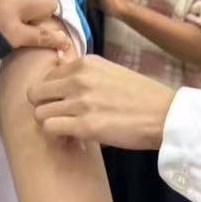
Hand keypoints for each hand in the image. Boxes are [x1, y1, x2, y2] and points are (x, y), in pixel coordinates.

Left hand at [29, 55, 174, 149]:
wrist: (165, 115)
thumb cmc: (142, 96)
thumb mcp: (111, 72)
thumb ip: (85, 75)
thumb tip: (62, 84)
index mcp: (85, 63)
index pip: (47, 76)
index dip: (52, 92)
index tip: (64, 103)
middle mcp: (78, 79)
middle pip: (35, 93)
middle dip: (44, 107)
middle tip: (60, 118)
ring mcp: (80, 102)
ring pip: (39, 113)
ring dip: (51, 124)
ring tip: (68, 130)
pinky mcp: (85, 126)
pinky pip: (50, 129)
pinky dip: (57, 136)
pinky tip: (72, 138)